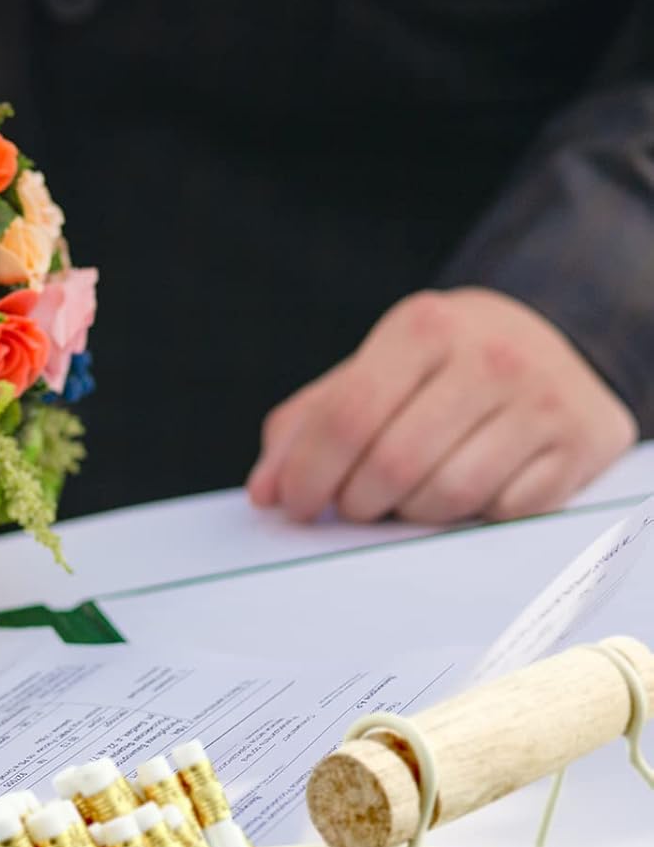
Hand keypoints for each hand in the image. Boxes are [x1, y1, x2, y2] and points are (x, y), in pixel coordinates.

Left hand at [247, 288, 636, 523]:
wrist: (554, 347)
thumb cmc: (435, 373)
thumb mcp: (368, 374)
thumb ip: (305, 428)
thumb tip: (267, 493)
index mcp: (423, 328)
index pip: (346, 418)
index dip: (310, 475)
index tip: (297, 505)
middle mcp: (489, 356)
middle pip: (393, 465)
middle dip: (359, 502)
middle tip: (355, 504)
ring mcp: (541, 400)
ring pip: (448, 496)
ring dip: (412, 515)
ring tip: (407, 497)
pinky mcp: (579, 444)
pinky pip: (502, 512)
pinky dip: (471, 519)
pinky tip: (466, 494)